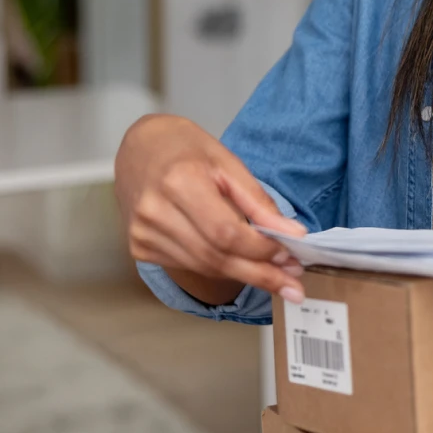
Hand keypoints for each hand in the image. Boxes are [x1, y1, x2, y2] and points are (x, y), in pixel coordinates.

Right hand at [115, 113, 307, 304]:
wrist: (140, 147)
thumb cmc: (185, 148)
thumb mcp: (228, 162)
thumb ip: (257, 201)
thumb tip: (291, 234)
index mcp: (179, 182)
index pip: (226, 233)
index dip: (260, 250)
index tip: (290, 258)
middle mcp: (156, 213)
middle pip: (216, 257)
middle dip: (259, 274)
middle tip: (292, 286)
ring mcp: (143, 234)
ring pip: (204, 267)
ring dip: (243, 275)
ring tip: (276, 277)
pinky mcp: (139, 247)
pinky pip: (189, 265)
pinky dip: (218, 267)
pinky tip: (239, 264)